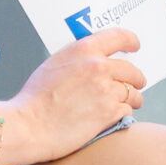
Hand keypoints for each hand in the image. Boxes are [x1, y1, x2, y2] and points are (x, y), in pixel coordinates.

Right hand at [8, 28, 146, 162]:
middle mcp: (99, 67)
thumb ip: (78, 59)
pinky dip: (123, 113)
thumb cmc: (34, 99)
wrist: (29, 126)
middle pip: (131, 69)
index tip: (135, 46)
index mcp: (84, 50)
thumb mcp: (54, 64)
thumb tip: (92, 61)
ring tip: (128, 102)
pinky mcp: (110, 113)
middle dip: (135, 77)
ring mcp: (107, 90)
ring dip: (132, 98)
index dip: (130, 41)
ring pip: (132, 92)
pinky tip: (115, 116)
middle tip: (136, 83)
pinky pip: (127, 110)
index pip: (119, 37)